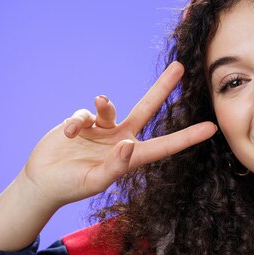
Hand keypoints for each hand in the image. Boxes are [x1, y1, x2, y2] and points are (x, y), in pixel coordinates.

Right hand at [19, 61, 216, 208]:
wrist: (42, 182)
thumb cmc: (71, 187)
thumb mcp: (95, 181)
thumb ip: (114, 166)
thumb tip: (128, 145)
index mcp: (131, 157)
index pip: (165, 145)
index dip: (188, 137)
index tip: (211, 128)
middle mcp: (121, 140)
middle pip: (147, 108)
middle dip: (162, 88)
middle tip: (180, 67)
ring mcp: (103, 130)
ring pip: (109, 107)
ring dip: (102, 107)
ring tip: (86, 124)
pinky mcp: (83, 124)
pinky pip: (84, 115)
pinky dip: (77, 122)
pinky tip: (68, 135)